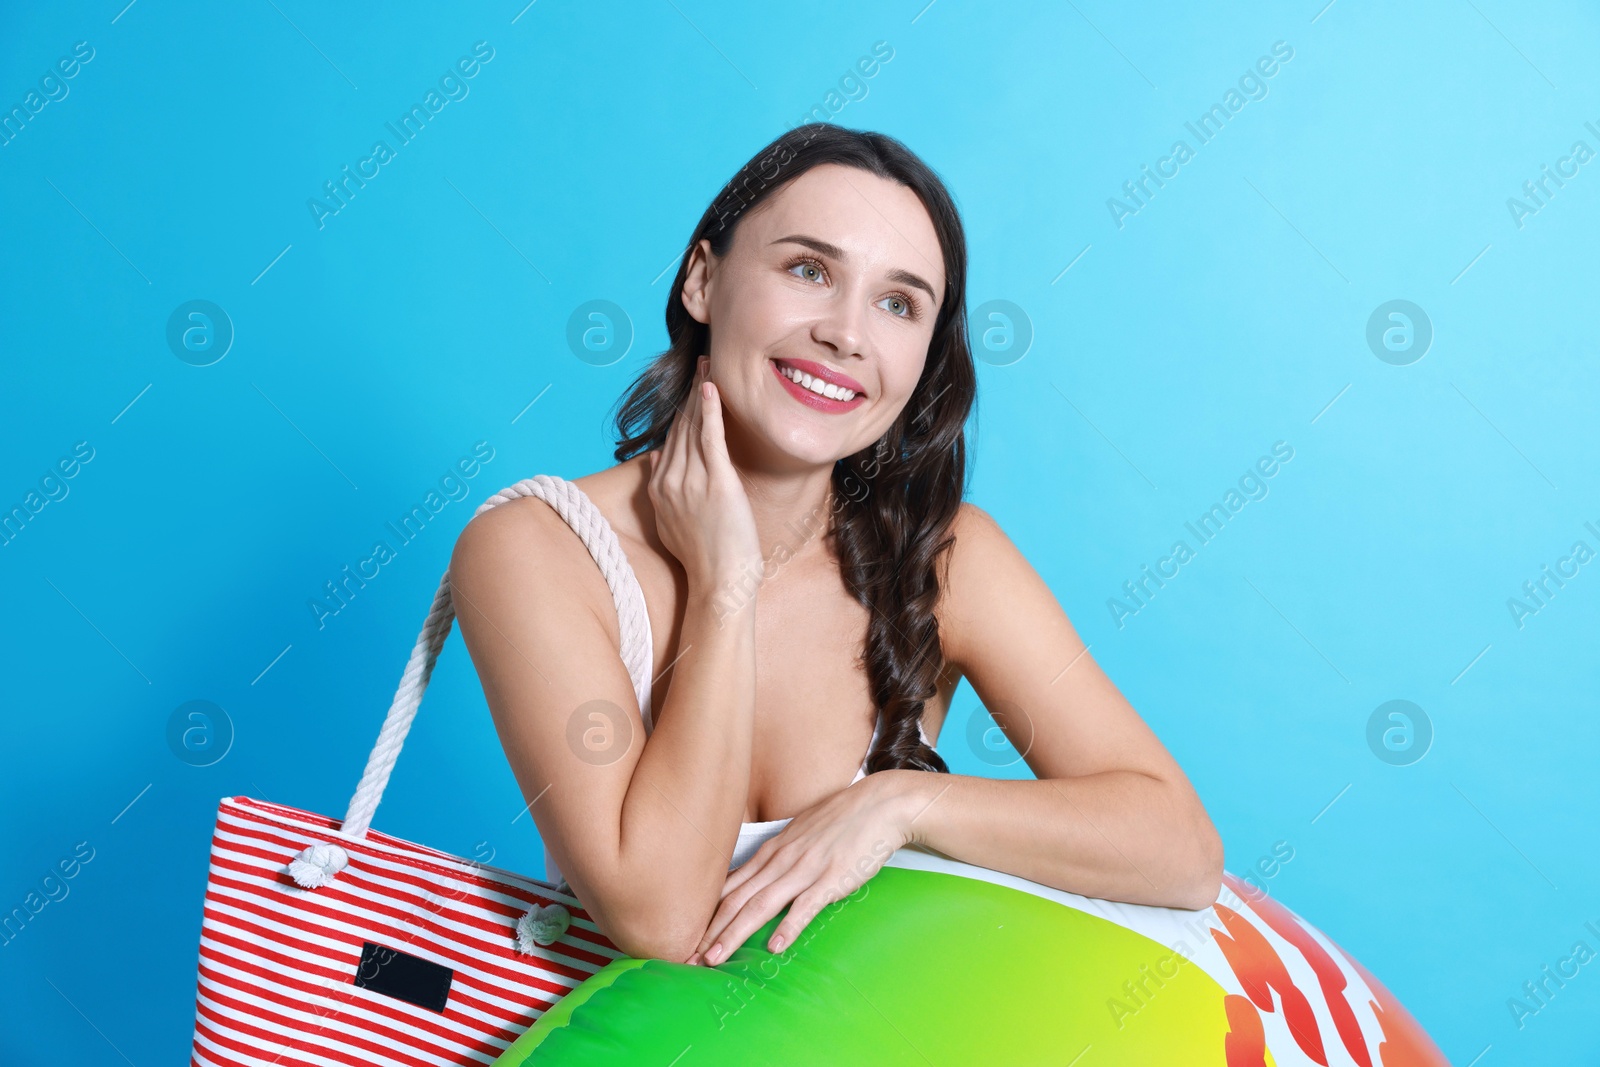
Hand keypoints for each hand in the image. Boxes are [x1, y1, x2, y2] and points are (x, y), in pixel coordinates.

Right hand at [648, 355, 762, 593]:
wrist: (720, 583)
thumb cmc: (705, 558)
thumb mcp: (672, 523)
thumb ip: (663, 491)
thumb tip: (656, 461)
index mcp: (660, 490)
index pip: (670, 440)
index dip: (681, 410)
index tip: (690, 387)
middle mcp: (670, 481)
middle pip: (680, 426)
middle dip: (690, 392)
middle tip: (701, 364)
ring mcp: (692, 482)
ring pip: (694, 426)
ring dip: (701, 391)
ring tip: (708, 365)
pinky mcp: (718, 483)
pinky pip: (710, 438)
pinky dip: (710, 410)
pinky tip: (711, 388)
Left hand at [686, 771, 920, 966]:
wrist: (880, 805)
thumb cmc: (841, 819)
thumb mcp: (800, 833)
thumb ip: (778, 856)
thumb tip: (758, 875)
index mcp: (772, 852)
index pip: (730, 887)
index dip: (706, 914)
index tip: (688, 937)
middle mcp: (781, 861)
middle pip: (736, 900)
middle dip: (709, 931)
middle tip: (686, 957)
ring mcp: (805, 870)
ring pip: (760, 905)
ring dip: (734, 934)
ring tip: (713, 958)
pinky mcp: (832, 878)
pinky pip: (805, 906)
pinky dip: (788, 927)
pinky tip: (774, 947)